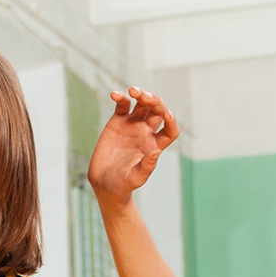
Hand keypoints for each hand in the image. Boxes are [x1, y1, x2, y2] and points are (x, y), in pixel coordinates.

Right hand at [88, 86, 179, 204]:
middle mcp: (146, 132)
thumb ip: (146, 166)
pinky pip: (122, 105)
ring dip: (140, 94)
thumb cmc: (122, 185)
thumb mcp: (135, 179)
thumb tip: (156, 151)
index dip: (171, 120)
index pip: (171, 129)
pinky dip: (120, 97)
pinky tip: (114, 94)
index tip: (166, 115)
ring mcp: (133, 125)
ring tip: (133, 91)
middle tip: (144, 97)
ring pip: (142, 103)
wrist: (104, 184)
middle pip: (157, 110)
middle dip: (154, 101)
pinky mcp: (118, 122)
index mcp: (155, 145)